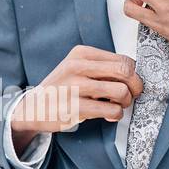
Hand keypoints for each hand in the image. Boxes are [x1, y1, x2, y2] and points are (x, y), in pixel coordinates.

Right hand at [10, 45, 143, 150]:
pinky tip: (109, 115)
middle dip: (136, 86)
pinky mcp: (75, 107)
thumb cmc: (62, 89)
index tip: (131, 84)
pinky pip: (111, 110)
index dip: (134, 74)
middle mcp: (78, 66)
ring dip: (125, 102)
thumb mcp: (76, 68)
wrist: (33, 108)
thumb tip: (134, 74)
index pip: (123, 59)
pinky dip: (116, 115)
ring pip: (121, 91)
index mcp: (81, 53)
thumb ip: (101, 67)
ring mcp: (75, 86)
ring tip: (118, 106)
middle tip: (132, 96)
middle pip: (125, 72)